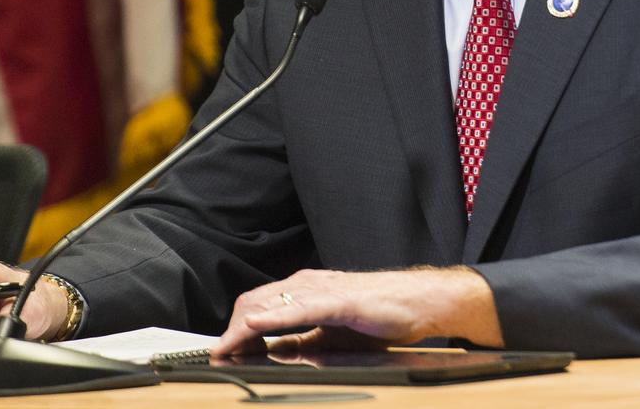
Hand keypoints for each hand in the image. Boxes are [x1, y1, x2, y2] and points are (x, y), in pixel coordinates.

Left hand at [212, 266, 502, 356]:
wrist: (421, 302)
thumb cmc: (384, 314)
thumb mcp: (333, 334)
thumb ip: (303, 340)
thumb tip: (275, 352)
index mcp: (307, 290)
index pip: (259, 306)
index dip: (234, 329)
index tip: (220, 351)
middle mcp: (309, 284)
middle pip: (255, 302)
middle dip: (231, 331)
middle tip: (217, 356)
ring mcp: (323, 290)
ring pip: (271, 304)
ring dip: (242, 329)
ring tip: (224, 348)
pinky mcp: (339, 300)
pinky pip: (299, 308)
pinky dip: (273, 318)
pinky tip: (256, 327)